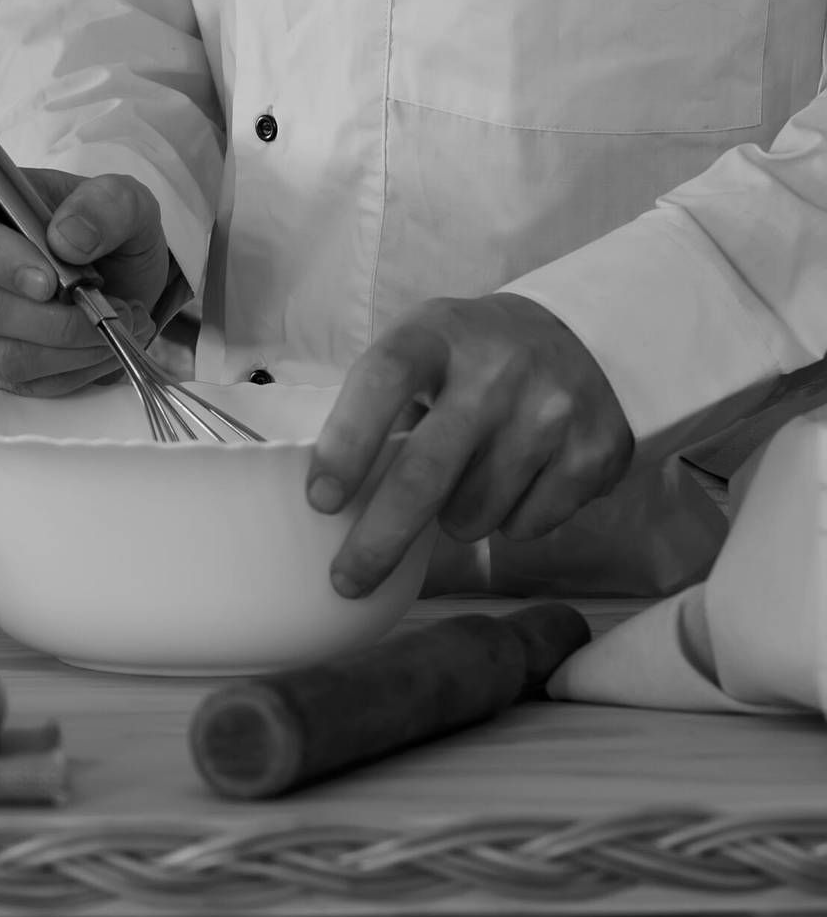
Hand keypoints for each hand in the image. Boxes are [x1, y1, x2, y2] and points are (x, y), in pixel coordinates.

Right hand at [0, 167, 171, 394]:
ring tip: (112, 329)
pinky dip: (65, 373)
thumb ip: (105, 205)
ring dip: (67, 351)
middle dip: (52, 320)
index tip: (51, 282)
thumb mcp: (122, 200)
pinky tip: (95, 350)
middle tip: (108, 312)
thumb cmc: (98, 228)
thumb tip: (68, 240)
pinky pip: (12, 382)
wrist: (104, 273)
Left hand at [306, 293, 633, 597]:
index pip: (383, 381)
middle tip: (348, 580)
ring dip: (454, 521)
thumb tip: (334, 501)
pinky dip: (508, 521)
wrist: (583, 337)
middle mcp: (497, 371)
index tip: (322, 501)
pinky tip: (517, 482)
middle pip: (425, 473)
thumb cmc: (468, 358)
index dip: (347, 444)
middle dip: (379, 541)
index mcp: (436, 336)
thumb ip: (378, 407)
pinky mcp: (594, 453)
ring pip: (474, 514)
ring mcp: (552, 411)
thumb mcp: (419, 349)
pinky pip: (527, 525)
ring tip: (465, 482)